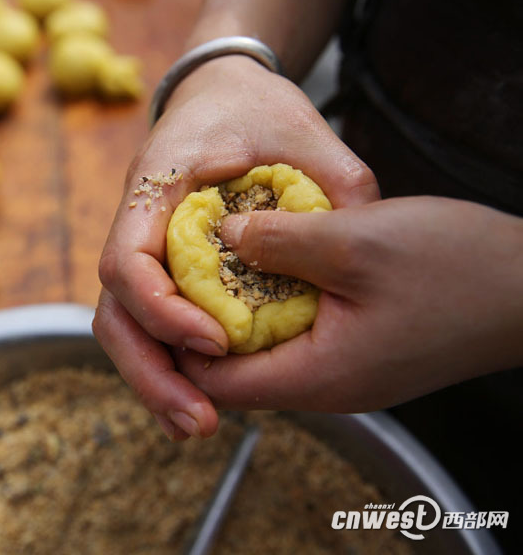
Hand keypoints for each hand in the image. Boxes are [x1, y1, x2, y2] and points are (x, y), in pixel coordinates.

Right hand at [93, 55, 378, 439]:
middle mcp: (135, 222)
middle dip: (149, 372)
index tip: (217, 339)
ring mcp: (143, 247)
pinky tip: (197, 400)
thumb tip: (354, 253)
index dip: (161, 309)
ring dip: (154, 381)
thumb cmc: (259, 106)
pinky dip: (168, 365)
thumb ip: (338, 185)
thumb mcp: (307, 131)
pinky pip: (149, 322)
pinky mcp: (161, 267)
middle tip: (198, 422)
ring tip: (196, 426)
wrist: (223, 91)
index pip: (125, 259)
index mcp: (156, 184)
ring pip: (124, 326)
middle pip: (113, 311)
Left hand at [176, 196, 522, 411]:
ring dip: (240, 309)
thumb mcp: (355, 241)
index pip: (215, 379)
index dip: (179, 336)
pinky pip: (297, 337)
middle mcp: (325, 388)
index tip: (167, 282)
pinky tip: (275, 264)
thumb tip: (221, 234)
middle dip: (204, 321)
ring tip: (225, 257)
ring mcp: (345, 374)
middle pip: (235, 370)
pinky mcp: (361, 354)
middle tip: (189, 264)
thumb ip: (277, 241)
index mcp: (315, 376)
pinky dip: (276, 306)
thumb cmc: (456, 266)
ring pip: (266, 350)